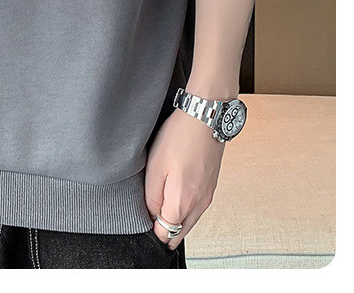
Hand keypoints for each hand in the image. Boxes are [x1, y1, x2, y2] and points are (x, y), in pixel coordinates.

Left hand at [144, 106, 225, 249]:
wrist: (205, 118)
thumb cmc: (180, 137)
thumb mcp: (155, 167)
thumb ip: (152, 198)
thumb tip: (152, 217)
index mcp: (183, 203)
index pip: (165, 235)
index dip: (151, 229)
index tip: (143, 216)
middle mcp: (200, 205)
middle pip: (178, 232)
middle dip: (163, 228)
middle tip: (149, 209)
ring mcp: (208, 196)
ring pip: (188, 221)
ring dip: (174, 217)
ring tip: (160, 198)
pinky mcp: (211, 187)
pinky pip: (196, 208)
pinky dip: (184, 207)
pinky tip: (174, 191)